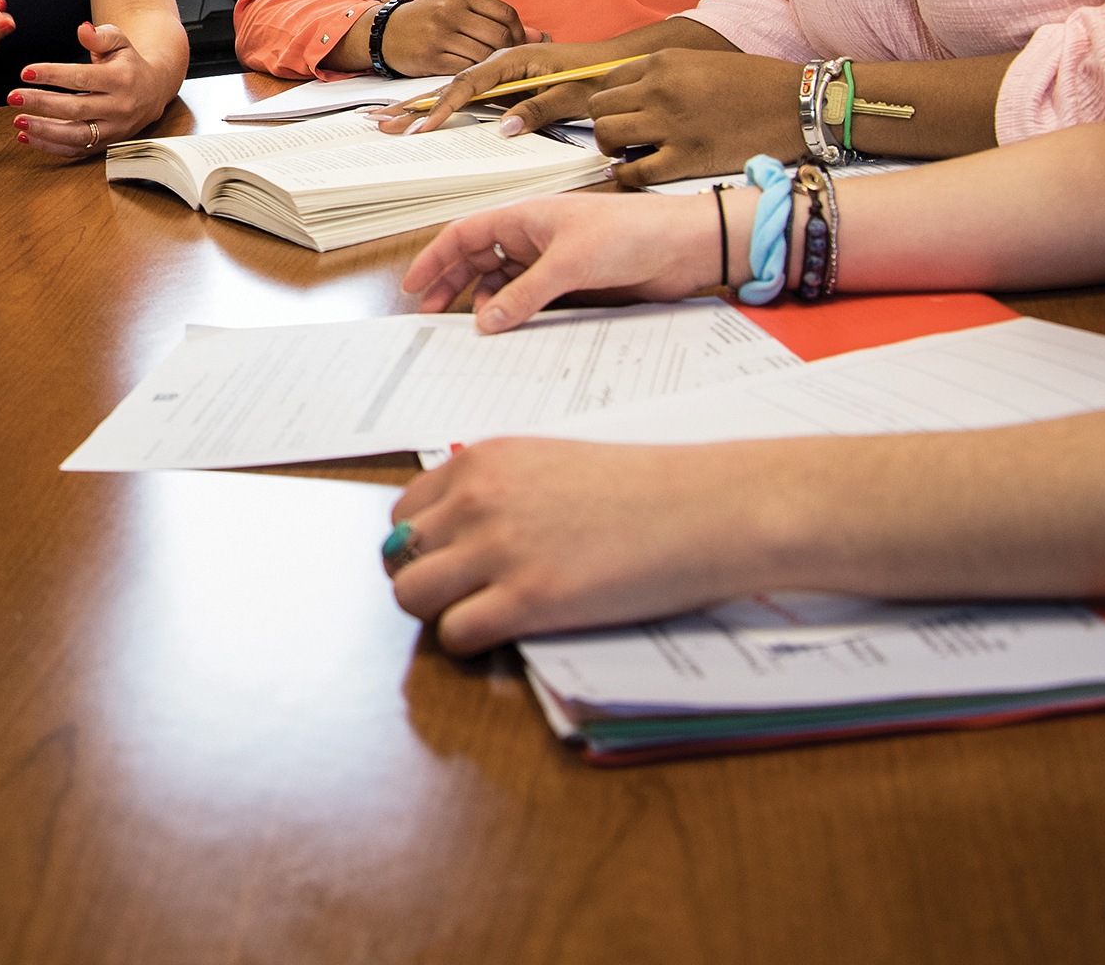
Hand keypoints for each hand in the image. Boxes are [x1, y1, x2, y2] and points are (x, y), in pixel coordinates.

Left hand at [8, 22, 166, 158]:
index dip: (52, 75)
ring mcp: (114, 129)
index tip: (26, 72)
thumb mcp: (120, 42)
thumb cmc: (130, 63)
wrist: (154, 90)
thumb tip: (83, 29)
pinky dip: (50, 147)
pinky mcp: (107, 144)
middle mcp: (119, 107)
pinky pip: (77, 150)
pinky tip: (28, 137)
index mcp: (121, 79)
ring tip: (18, 121)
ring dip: (44, 130)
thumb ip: (100, 35)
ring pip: (76, 135)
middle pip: (76, 108)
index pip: (82, 78)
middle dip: (41, 103)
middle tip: (13, 97)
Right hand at [378, 0, 533, 77]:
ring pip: (485, 55)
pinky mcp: (432, 58)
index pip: (505, 13)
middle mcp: (449, 11)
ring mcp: (440, 35)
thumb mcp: (455, 6)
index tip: (518, 43)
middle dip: (510, 51)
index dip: (519, 32)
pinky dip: (476, 74)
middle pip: (499, 36)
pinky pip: (467, 69)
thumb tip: (539, 35)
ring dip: (493, 65)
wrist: (383, 33)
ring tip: (493, 68)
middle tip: (509, 60)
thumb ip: (493, 18)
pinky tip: (476, 74)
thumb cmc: (425, 19)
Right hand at [378, 39, 601, 136]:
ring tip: (388, 119)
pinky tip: (426, 116)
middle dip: (414, 105)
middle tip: (380, 121)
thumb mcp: (573, 94)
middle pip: (450, 86)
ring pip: (455, 92)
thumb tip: (505, 129)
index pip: (468, 86)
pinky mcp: (508, 84)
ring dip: (422, 107)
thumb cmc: (598, 74)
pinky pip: (471, 97)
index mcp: (513, 60)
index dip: (443, 109)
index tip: (422, 128)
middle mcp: (502, 64)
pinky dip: (446, 107)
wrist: (619, 62)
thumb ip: (538, 108)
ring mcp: (502, 74)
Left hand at [387, 436, 770, 653]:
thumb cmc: (643, 489)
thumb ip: (498, 491)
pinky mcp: (527, 599)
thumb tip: (458, 534)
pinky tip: (504, 635)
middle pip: (398, 555)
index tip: (449, 564)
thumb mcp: (550, 464)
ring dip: (438, 613)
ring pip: (410, 595)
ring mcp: (498, 548)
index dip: (423, 545)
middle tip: (463, 597)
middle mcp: (476, 499)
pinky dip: (468, 643)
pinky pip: (454, 633)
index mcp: (481, 461)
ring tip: (480, 617)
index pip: (404, 511)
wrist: (706, 507)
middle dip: (425, 580)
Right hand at [401, 190, 721, 330]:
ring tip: (470, 328)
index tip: (413, 285)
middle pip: (478, 259)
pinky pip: (532, 299)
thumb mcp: (570, 264)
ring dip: (484, 302)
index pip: (465, 235)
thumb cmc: (633, 232)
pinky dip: (516, 313)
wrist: (685, 247)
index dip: (435, 258)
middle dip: (451, 284)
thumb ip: (524, 295)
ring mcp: (553, 260)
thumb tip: (486, 321)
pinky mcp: (574, 283)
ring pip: (503, 282)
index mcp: (525, 217)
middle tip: (431, 314)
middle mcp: (534, 237)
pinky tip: (510, 328)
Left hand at [577, 50, 800, 185]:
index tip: (618, 112)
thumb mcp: (701, 63)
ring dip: (610, 147)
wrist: (798, 105)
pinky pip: (634, 171)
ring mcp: (671, 124)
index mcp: (663, 63)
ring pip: (606, 135)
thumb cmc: (757, 84)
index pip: (607, 81)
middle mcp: (660, 90)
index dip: (609, 100)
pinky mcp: (686, 158)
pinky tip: (632, 172)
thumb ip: (665, 75)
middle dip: (604, 123)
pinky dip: (626, 175)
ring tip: (626, 152)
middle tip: (620, 135)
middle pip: (599, 108)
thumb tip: (633, 97)